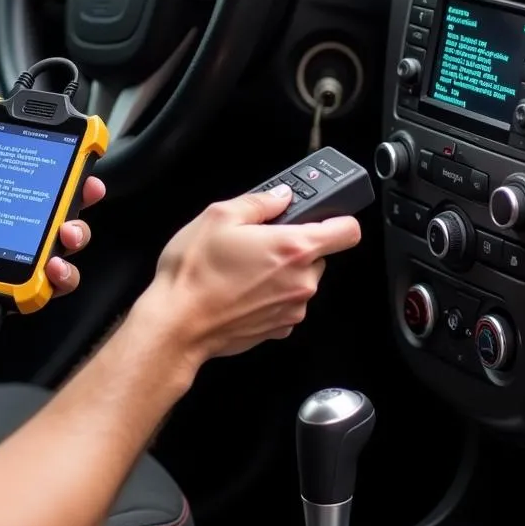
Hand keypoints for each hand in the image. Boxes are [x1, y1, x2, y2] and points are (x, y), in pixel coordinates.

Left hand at [0, 130, 105, 350]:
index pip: (29, 188)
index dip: (58, 177)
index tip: (77, 165)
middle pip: (53, 220)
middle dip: (76, 209)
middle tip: (80, 202)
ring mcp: (4, 265)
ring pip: (57, 256)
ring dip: (71, 245)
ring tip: (64, 240)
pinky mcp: (1, 296)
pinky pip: (38, 292)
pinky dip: (53, 283)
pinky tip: (49, 273)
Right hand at [137, 183, 360, 367]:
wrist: (177, 324)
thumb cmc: (194, 274)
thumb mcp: (218, 216)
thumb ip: (259, 202)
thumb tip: (279, 196)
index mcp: (293, 248)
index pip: (347, 231)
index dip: (337, 219)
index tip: (321, 216)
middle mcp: (301, 281)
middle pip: (319, 255)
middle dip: (295, 245)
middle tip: (259, 241)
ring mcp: (292, 309)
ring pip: (300, 280)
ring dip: (281, 272)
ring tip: (242, 267)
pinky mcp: (278, 329)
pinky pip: (285, 303)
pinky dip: (270, 295)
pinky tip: (240, 289)